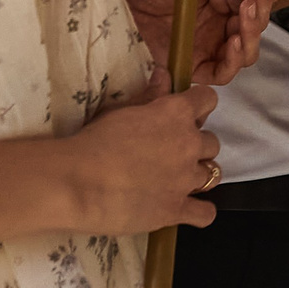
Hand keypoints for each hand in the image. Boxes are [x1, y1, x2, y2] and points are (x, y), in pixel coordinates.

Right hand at [64, 83, 222, 233]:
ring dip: (197, 175)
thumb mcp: (120, 109)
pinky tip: (187, 209)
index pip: (208, 100)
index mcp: (177, 113)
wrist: (75, 182)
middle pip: (212, 142)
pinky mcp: (176, 210)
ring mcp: (186, 179)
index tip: (184, 114)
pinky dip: (200, 212)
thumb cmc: (93, 140)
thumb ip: (149, 93)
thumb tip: (166, 74)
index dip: (198, 106)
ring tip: (176, 180)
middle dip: (195, 146)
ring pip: (213, 174)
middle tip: (171, 153)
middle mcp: (190, 144)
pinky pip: (205, 214)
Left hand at [121, 0, 288, 87]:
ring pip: (249, 45)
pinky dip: (236, 55)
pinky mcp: (196, 69)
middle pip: (259, 17)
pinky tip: (235, 37)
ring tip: (247, 8)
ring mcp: (209, 47)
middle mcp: (218, 22)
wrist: (107, 14)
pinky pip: (227, 70)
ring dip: (255, 26)